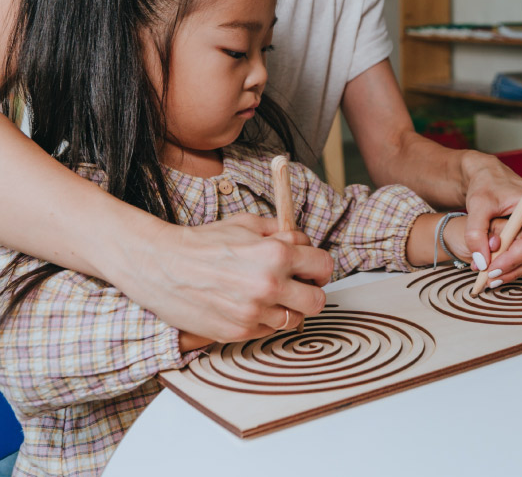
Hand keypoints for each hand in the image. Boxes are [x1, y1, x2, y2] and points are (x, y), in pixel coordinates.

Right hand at [130, 213, 333, 342]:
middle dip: (310, 291)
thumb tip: (304, 243)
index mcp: (276, 254)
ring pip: (294, 319)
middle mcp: (269, 286)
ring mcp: (254, 313)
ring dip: (287, 308)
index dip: (319, 266)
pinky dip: (264, 319)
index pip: (324, 266)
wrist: (164, 266)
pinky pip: (268, 330)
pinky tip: (248, 304)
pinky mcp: (238, 332)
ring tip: (268, 295)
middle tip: (297, 285)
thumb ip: (282, 233)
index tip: (311, 268)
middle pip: (317, 301)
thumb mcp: (248, 224)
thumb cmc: (205, 242)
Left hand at [459, 151, 521, 283]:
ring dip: (512, 270)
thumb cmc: (485, 184)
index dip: (512, 260)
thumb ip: (476, 232)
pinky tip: (495, 268)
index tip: (490, 270)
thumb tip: (481, 262)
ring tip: (489, 277)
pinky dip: (513, 263)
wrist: (488, 175)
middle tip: (488, 278)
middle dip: (512, 268)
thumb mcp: (476, 206)